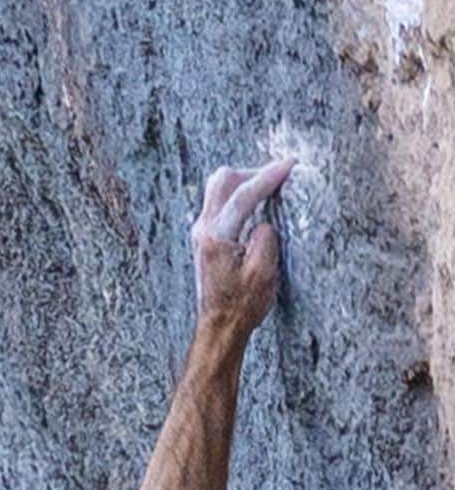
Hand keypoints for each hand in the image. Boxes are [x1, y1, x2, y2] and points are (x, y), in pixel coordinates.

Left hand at [190, 158, 294, 339]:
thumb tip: (264, 221)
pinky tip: (256, 203)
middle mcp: (202, 229)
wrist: (219, 325)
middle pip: (222, 181)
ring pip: (218, 189)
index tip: (289, 164)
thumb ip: (265, 239)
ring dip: (244, 182)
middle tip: (280, 176)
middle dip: (253, 172)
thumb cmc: (241, 305)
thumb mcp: (263, 274)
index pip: (243, 195)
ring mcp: (200, 232)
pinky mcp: (204, 237)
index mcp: (216, 236)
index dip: (268, 176)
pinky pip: (218, 203)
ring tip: (271, 187)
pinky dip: (238, 195)